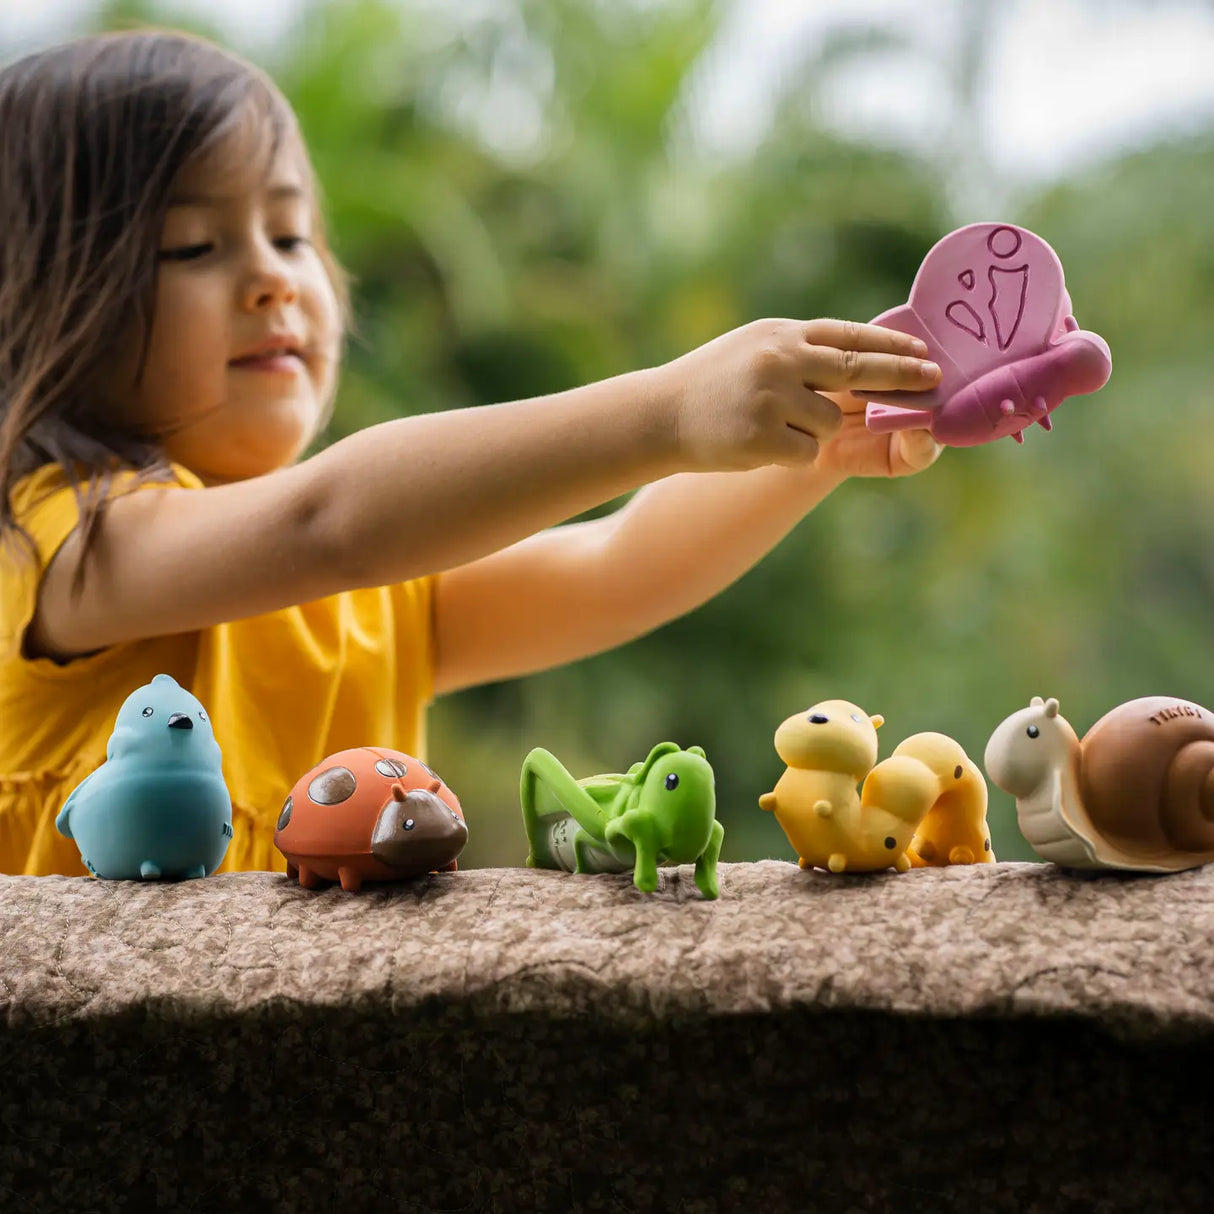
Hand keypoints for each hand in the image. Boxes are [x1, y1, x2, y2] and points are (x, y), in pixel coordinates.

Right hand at [658, 318, 939, 471]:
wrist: (658, 416)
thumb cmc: (710, 383)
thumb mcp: (754, 348)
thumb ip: (801, 349)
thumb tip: (858, 355)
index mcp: (782, 334)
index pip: (850, 338)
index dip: (892, 348)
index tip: (926, 355)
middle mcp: (780, 359)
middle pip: (859, 371)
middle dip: (901, 379)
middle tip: (934, 382)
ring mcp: (772, 397)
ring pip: (829, 422)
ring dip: (811, 431)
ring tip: (768, 425)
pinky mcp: (763, 436)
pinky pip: (806, 452)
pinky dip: (789, 454)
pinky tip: (757, 445)